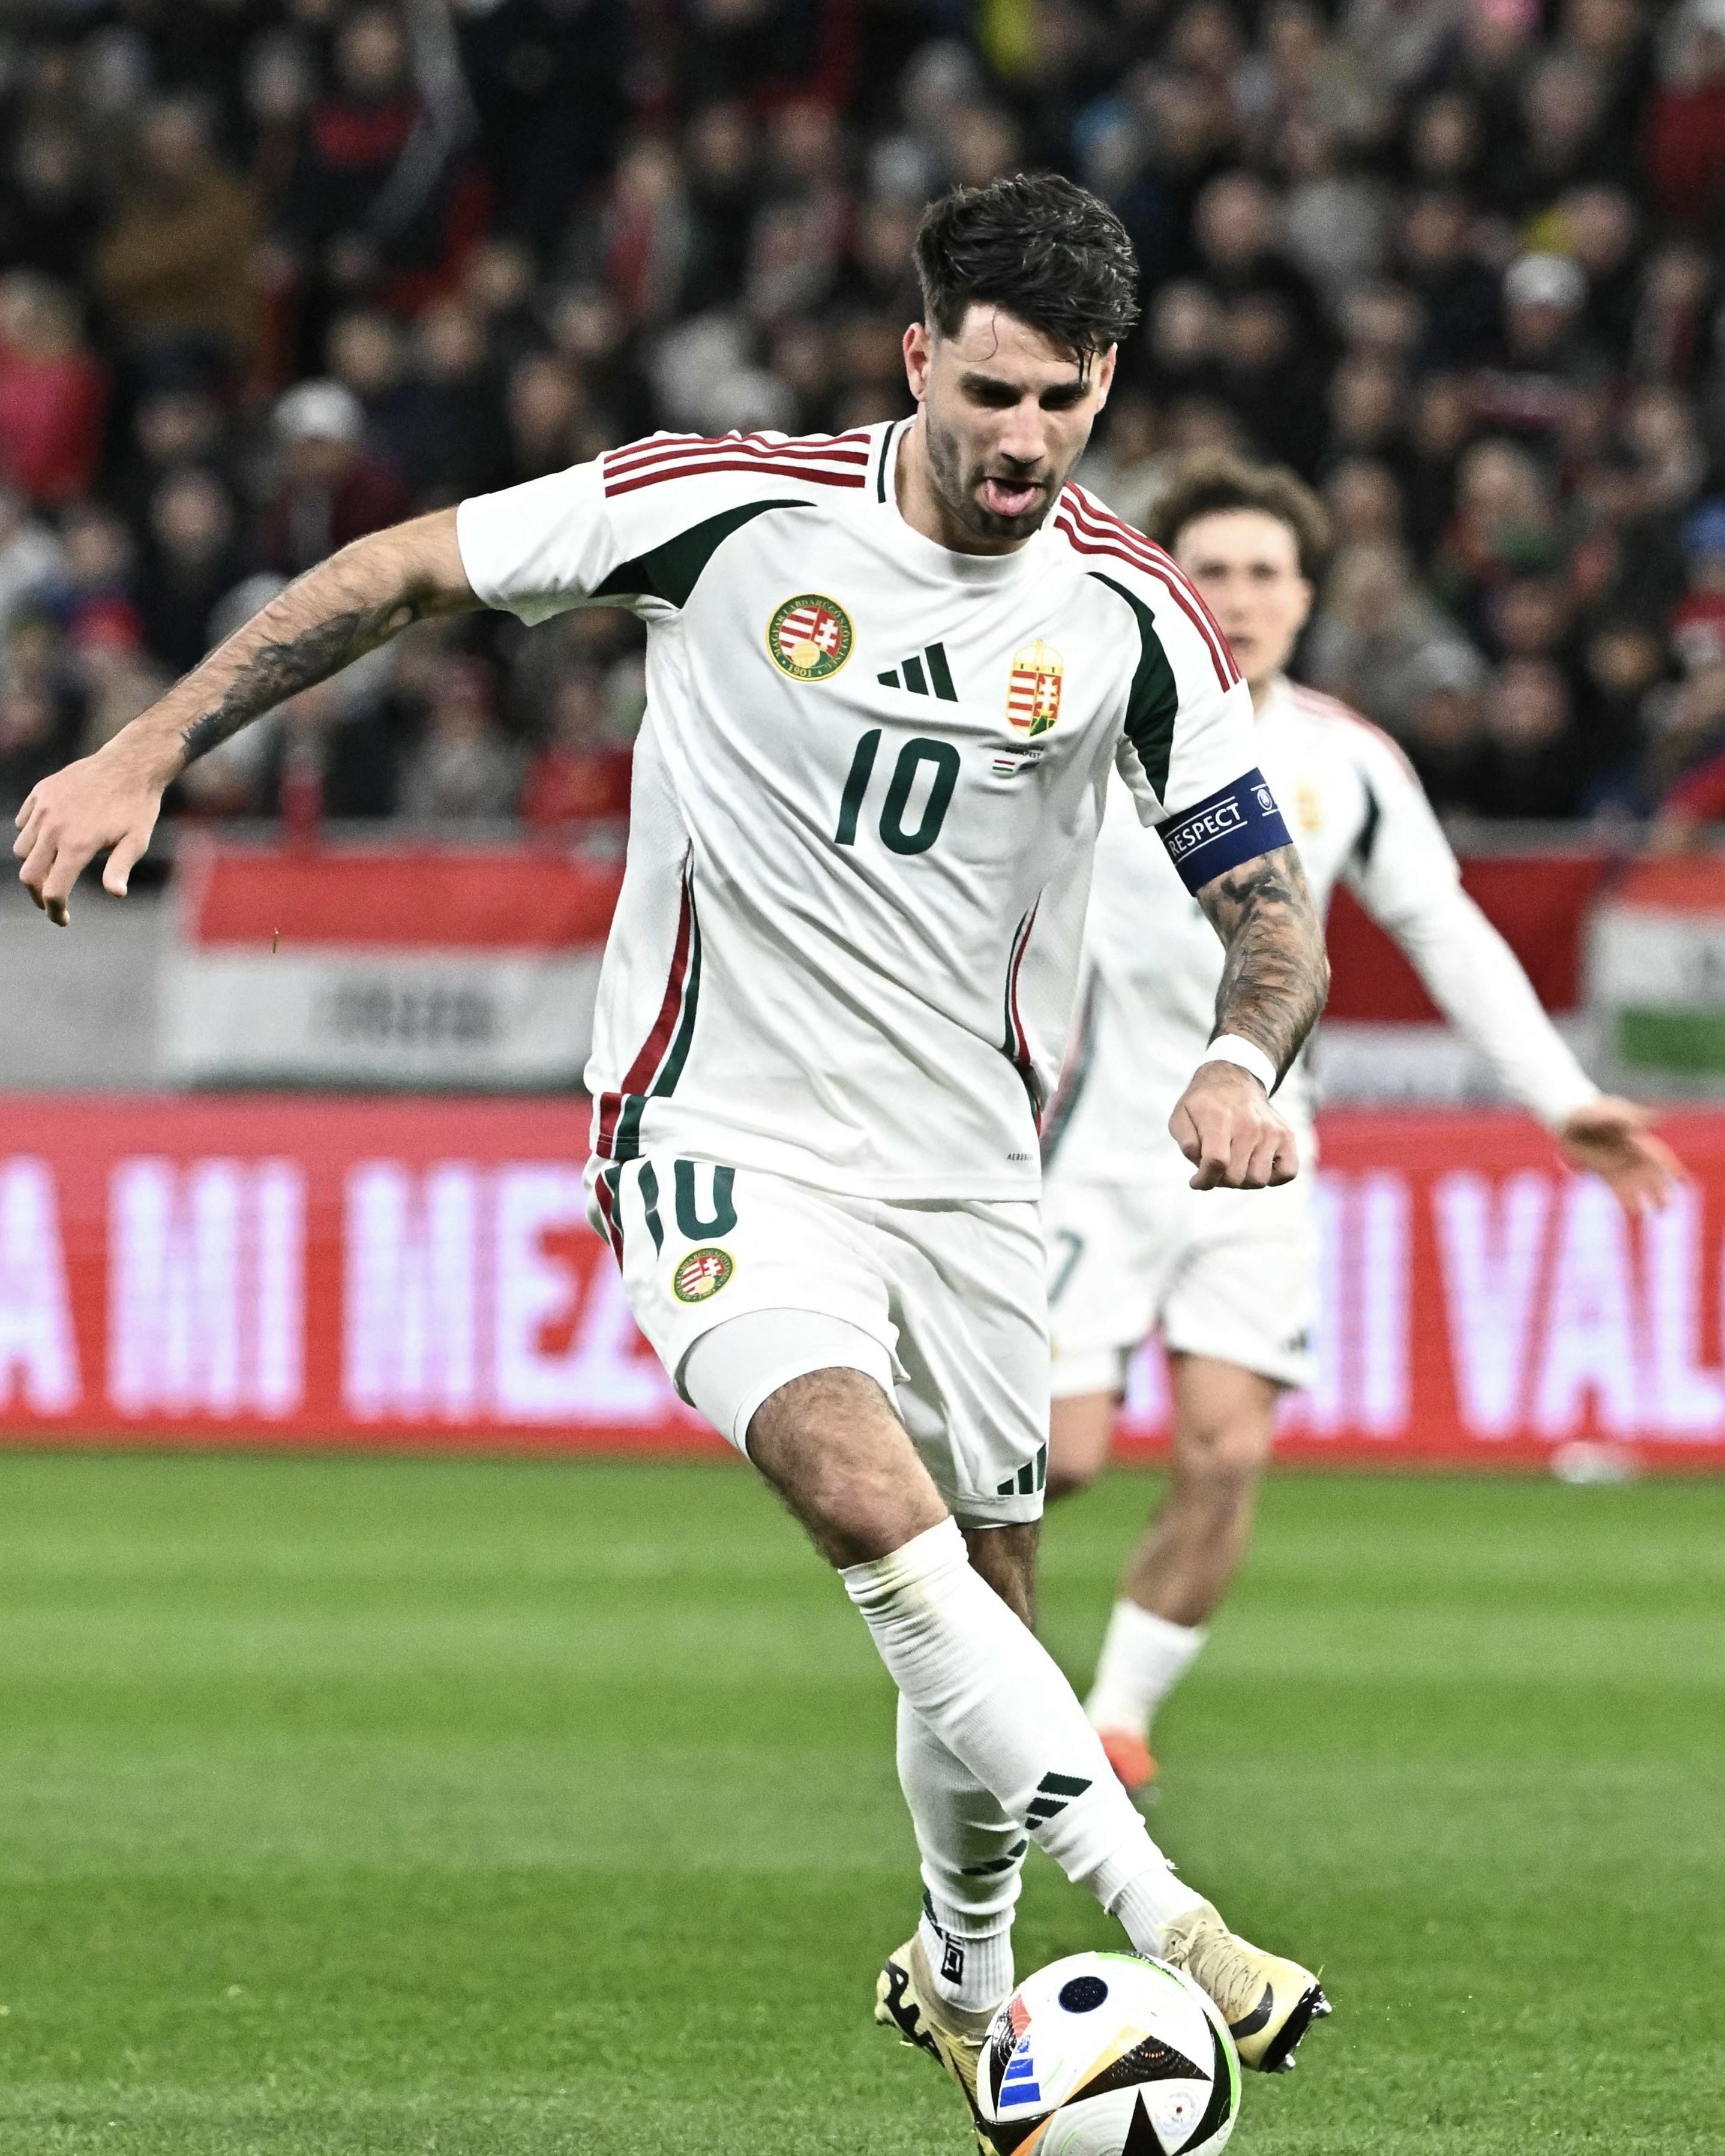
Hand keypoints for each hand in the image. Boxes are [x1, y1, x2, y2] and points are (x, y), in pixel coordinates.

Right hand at [13, 733, 169, 924]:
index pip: (54, 890)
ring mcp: (44, 807)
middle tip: (52, 901)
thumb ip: (120, 868)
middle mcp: (55, 827)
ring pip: (22, 848)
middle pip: (29, 874)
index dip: (55, 911)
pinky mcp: (41, 792)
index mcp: (78, 844)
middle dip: (38, 894)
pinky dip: (31, 835)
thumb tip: (115, 893)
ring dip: (33, 864)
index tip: (61, 919)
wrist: (131, 763)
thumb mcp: (137, 841)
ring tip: (53, 868)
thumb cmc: (138, 806)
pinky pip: (23, 822)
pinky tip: (50, 839)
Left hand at [1169, 1059, 1298, 1189]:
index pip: (1216, 1162)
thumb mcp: (1180, 1116)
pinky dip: (1273, 1178)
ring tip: (1235, 1165)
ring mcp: (1270, 1130)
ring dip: (1244, 1180)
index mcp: (1219, 1119)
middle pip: (1236, 1177)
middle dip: (1221, 1180)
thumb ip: (1186, 1142)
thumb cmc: (1204, 1104)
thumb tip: (1200, 1161)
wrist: (1234, 1080)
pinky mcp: (1286, 1135)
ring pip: (1259, 1180)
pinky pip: (1287, 1173)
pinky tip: (1257, 1166)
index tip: (1198, 1181)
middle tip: (1216, 1169)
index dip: (1204, 1180)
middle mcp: (1249, 1125)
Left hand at [1558, 1097, 1682, 1212]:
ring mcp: (1620, 1166)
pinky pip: (1618, 1191)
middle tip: (1666, 1205)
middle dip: (1661, 1191)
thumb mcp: (1610, 1111)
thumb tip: (1656, 1118)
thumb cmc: (1594, 1112)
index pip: (1660, 1157)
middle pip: (1652, 1176)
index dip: (1673, 1169)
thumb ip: (1629, 1117)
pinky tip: (1633, 1216)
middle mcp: (1633, 1156)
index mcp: (1639, 1141)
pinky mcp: (1605, 1173)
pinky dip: (1625, 1203)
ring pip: (1638, 1187)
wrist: (1571, 1120)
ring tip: (1657, 1213)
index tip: (1683, 1182)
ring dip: (1648, 1200)